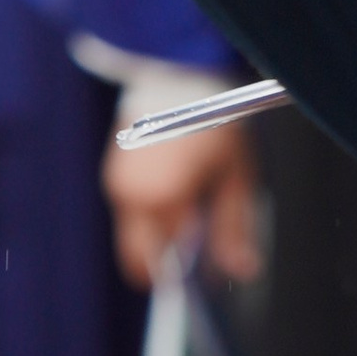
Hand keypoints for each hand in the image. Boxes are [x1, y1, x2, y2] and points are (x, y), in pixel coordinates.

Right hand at [102, 116, 263, 289]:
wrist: (179, 77)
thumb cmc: (214, 124)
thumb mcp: (235, 179)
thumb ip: (234, 229)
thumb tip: (244, 271)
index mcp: (161, 199)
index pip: (161, 264)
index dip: (179, 275)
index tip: (195, 278)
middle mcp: (130, 195)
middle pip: (136, 255)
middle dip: (162, 261)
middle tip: (192, 246)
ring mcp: (116, 182)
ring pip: (131, 233)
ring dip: (156, 233)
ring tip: (188, 201)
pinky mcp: (112, 171)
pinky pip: (128, 208)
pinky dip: (147, 210)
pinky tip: (172, 185)